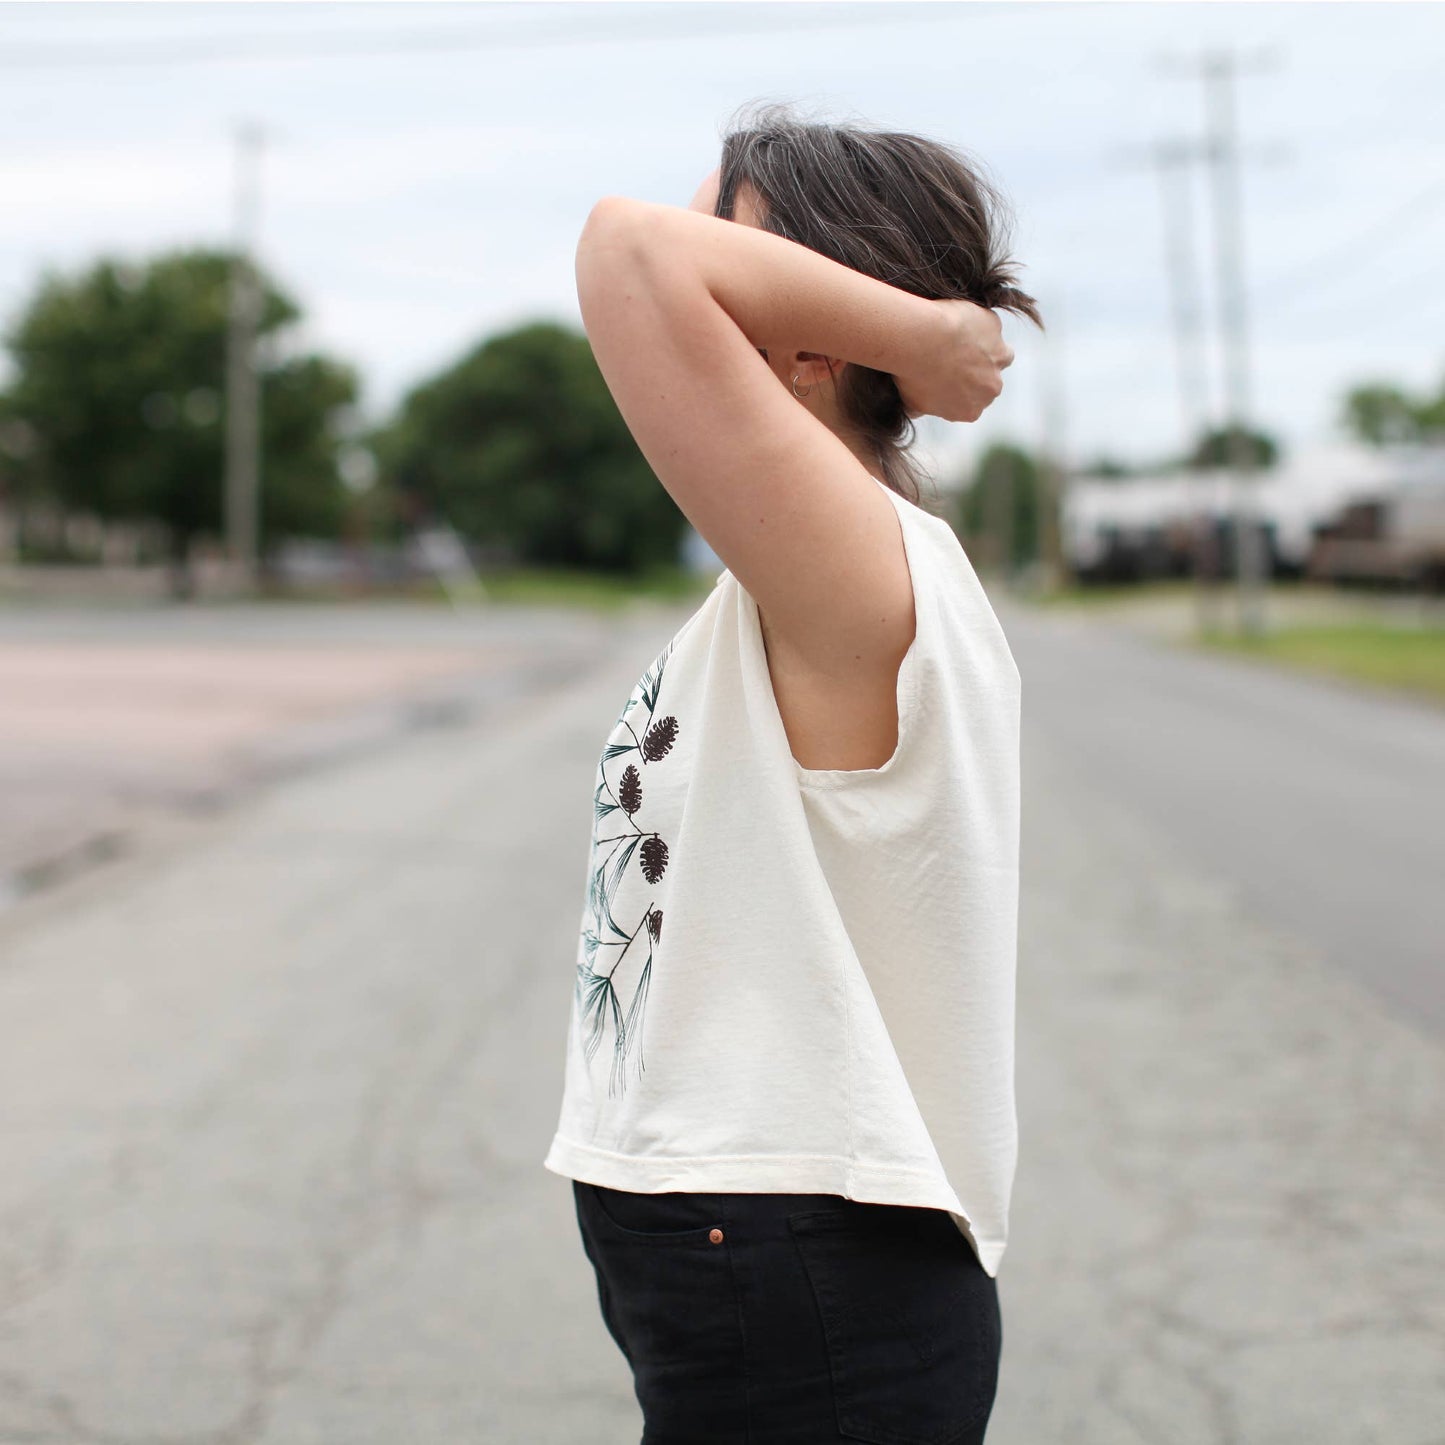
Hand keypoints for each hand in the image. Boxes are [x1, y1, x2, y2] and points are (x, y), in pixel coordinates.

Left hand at [895, 299, 1013, 423]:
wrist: (921, 342)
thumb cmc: (912, 374)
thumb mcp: (911, 402)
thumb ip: (921, 409)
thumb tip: (915, 412)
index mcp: (971, 411)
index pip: (971, 402)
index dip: (959, 388)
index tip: (945, 375)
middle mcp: (991, 389)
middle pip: (988, 380)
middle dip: (975, 369)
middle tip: (950, 356)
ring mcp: (997, 357)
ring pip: (999, 353)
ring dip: (985, 348)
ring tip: (959, 339)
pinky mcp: (994, 327)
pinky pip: (988, 324)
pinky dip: (976, 322)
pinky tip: (955, 320)